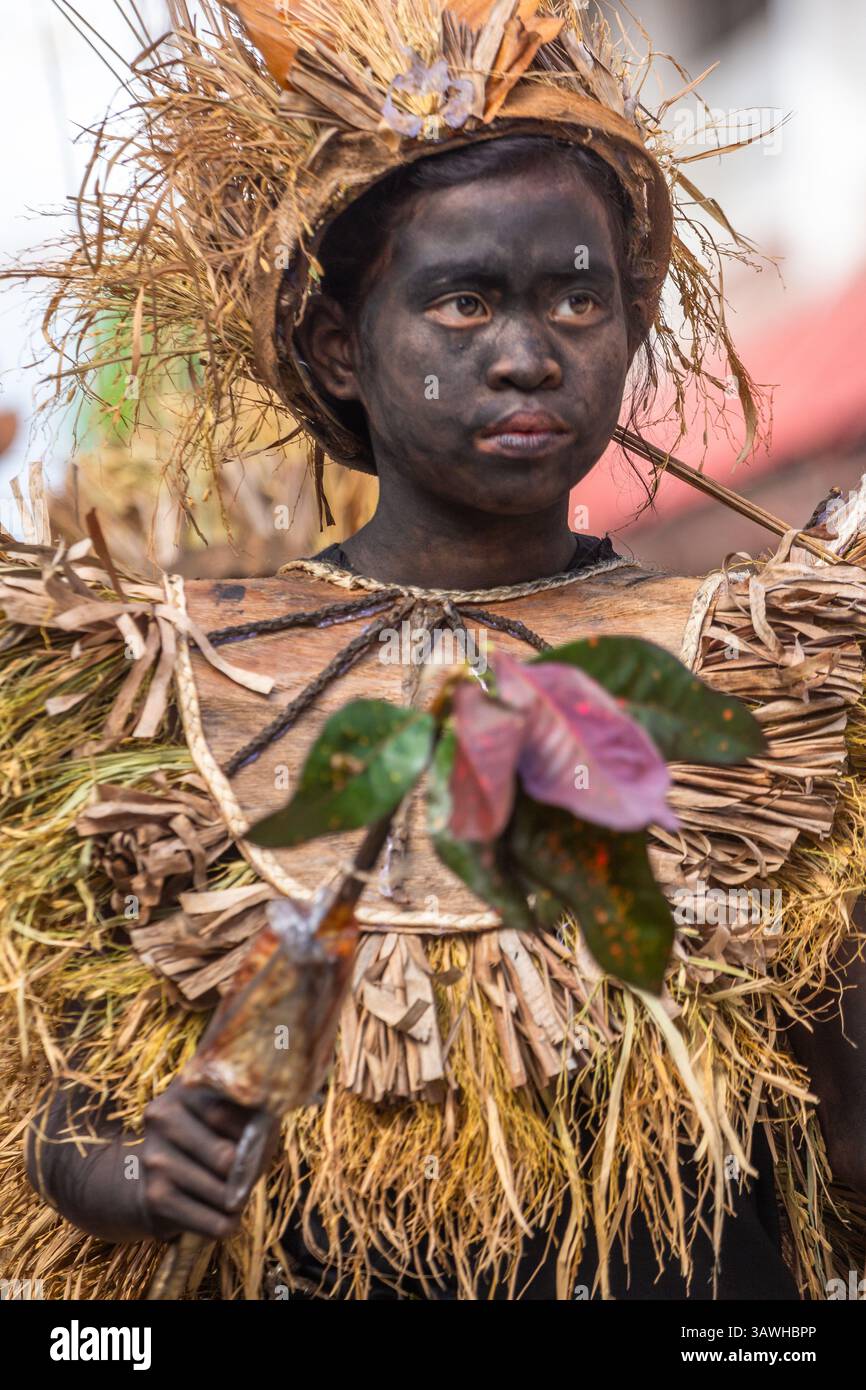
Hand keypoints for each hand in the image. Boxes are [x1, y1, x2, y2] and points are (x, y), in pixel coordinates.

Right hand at [135, 1080, 278, 1240]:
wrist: (155, 1176)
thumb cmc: (212, 1138)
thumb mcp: (236, 1114)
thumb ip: (256, 1115)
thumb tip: (263, 1132)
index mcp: (187, 1086)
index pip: (234, 1114)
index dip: (256, 1135)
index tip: (257, 1140)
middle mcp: (163, 1116)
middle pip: (228, 1157)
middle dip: (248, 1173)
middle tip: (247, 1174)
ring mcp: (155, 1157)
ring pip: (225, 1194)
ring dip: (239, 1201)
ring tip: (232, 1194)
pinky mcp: (155, 1198)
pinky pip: (215, 1223)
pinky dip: (228, 1223)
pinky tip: (220, 1213)